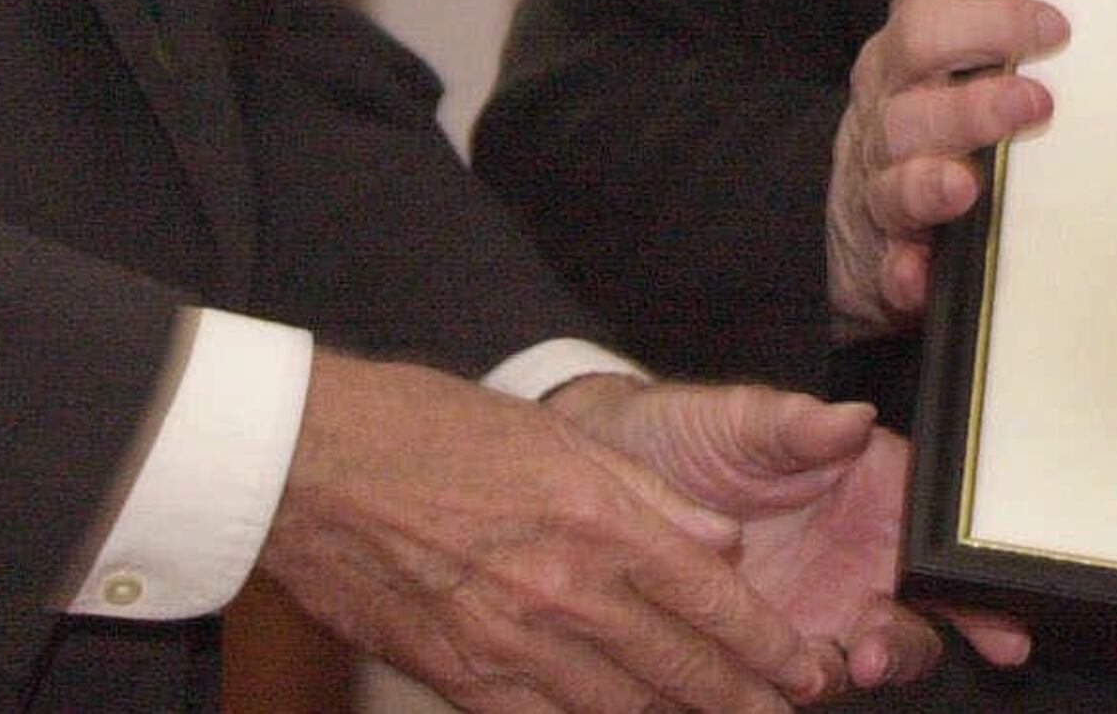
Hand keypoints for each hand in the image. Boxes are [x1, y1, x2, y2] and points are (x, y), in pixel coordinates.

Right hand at [258, 351, 845, 711]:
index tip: (804, 667)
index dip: (764, 641)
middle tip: (787, 712)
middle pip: (674, 664)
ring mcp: (507, 642)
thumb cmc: (432, 431)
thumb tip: (720, 545)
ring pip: (618, 706)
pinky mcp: (457, 675)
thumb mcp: (560, 441)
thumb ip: (650, 497)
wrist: (311, 464)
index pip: (707, 596)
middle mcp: (561, 588)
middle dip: (742, 697)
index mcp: (596, 519)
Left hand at [548, 377, 1032, 686]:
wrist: (606, 474)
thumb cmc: (685, 433)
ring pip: (863, 657)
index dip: (966, 582)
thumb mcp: (739, 419)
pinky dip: (787, 691)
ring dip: (861, 669)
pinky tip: (770, 689)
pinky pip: (789, 683)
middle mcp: (857, 559)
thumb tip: (854, 418)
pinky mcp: (760, 649)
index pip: (938, 539)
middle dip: (911, 643)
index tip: (986, 613)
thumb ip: (794, 425)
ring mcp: (815, 609)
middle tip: (880, 652)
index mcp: (874, 493)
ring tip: (825, 667)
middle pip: (914, 615)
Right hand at [825, 0, 1067, 337]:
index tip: (1051, 19)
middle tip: (1034, 98)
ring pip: (903, 185)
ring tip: (966, 185)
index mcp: (905, 60)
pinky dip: (904, 275)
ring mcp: (884, 195)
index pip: (930, 25)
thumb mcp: (923, 21)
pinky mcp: (887, 265)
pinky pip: (891, 273)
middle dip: (970, 102)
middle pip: (918, 107)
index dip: (986, 19)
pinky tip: (920, 281)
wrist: (855, 223)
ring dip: (932, 183)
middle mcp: (891, 122)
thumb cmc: (915, 104)